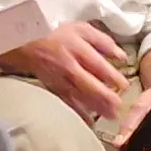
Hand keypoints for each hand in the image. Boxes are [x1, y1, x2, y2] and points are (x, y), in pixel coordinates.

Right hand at [1, 20, 134, 123]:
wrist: (26, 42)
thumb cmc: (57, 34)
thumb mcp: (82, 29)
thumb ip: (103, 42)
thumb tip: (121, 56)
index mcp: (77, 49)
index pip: (97, 65)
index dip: (111, 76)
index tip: (124, 85)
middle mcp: (69, 66)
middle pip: (88, 84)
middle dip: (104, 97)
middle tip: (118, 106)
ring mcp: (60, 79)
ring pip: (79, 96)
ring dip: (95, 107)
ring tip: (110, 115)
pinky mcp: (54, 88)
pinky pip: (67, 102)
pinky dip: (78, 112)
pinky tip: (89, 121)